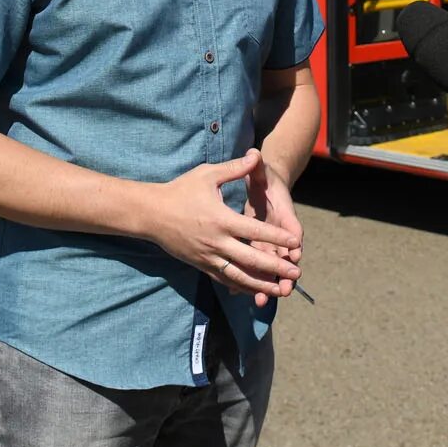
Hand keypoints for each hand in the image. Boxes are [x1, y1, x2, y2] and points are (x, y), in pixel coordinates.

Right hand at [143, 149, 301, 298]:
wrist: (151, 213)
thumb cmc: (181, 190)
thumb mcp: (208, 174)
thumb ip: (234, 168)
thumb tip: (255, 155)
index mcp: (221, 219)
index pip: (255, 231)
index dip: (277, 238)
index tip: (295, 242)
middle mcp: (216, 242)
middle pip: (251, 260)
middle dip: (275, 268)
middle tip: (296, 273)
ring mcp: (208, 256)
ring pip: (238, 276)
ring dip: (260, 284)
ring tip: (280, 290)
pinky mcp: (201, 265)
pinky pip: (224, 279)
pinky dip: (240, 286)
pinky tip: (254, 292)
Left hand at [242, 157, 303, 307]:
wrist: (268, 185)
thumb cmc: (265, 178)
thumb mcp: (260, 171)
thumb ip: (256, 165)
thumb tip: (254, 152)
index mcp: (284, 216)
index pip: (292, 232)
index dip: (294, 243)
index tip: (296, 254)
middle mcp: (280, 234)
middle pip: (285, 256)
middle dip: (283, 274)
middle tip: (284, 291)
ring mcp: (271, 243)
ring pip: (270, 267)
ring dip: (267, 283)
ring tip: (261, 300)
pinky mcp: (260, 248)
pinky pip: (256, 267)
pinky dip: (250, 279)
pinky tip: (240, 293)